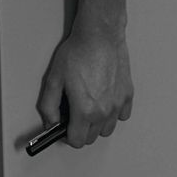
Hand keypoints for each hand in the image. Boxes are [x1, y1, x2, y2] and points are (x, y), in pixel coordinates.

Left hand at [38, 26, 133, 148]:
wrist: (99, 35)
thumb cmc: (78, 52)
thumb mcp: (54, 79)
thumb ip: (48, 106)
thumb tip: (50, 121)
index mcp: (85, 110)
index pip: (77, 141)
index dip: (66, 136)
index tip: (64, 128)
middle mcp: (104, 111)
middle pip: (91, 138)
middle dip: (80, 130)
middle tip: (73, 115)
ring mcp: (118, 104)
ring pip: (107, 130)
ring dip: (97, 124)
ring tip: (88, 108)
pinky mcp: (127, 94)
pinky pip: (122, 116)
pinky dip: (113, 114)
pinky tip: (104, 102)